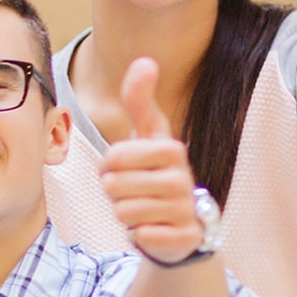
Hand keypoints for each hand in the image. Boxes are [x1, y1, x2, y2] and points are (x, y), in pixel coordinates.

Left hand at [102, 57, 210, 265]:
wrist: (181, 222)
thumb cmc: (156, 172)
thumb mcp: (148, 135)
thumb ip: (140, 101)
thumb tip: (145, 59)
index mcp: (172, 149)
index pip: (115, 156)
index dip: (109, 165)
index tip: (121, 167)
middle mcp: (183, 178)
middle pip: (115, 186)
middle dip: (114, 192)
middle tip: (131, 191)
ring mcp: (187, 208)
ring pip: (126, 213)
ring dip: (126, 214)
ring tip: (142, 208)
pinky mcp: (187, 236)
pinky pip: (144, 236)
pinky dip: (141, 235)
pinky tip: (153, 228)